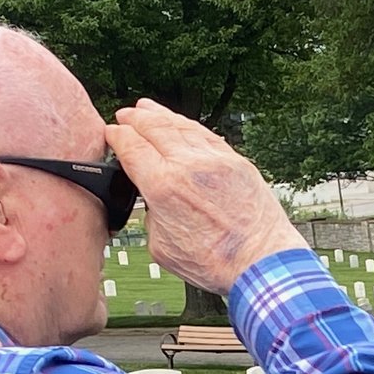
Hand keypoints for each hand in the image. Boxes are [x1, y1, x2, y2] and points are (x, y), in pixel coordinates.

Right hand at [107, 99, 302, 295]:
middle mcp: (188, 165)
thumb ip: (152, 216)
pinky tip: (182, 124)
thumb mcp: (162, 247)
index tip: (111, 134)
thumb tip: (154, 203)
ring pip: (181, 126)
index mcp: (163, 185)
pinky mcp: (237, 162)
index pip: (131, 146)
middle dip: (134, 119)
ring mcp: (215, 160)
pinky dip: (189, 125)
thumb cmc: (217, 262)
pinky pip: (207, 134)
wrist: (262, 263)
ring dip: (160, 115)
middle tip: (124, 115)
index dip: (116, 136)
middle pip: (153, 128)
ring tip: (146, 109)